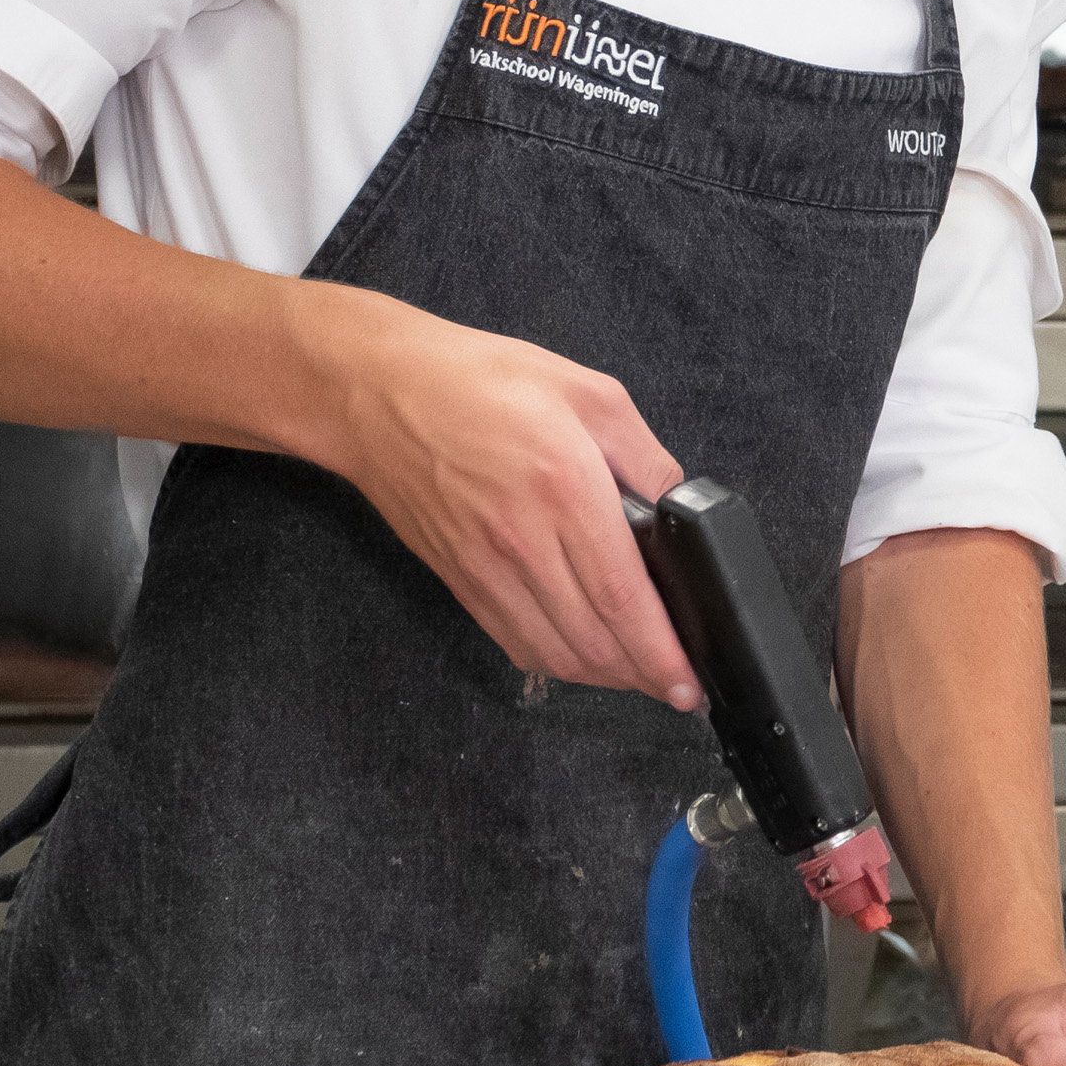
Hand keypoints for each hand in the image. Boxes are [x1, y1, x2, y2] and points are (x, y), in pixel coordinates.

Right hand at [288, 284, 695, 705]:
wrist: (377, 394)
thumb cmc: (479, 381)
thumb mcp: (588, 392)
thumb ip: (645, 454)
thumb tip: (677, 505)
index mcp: (565, 489)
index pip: (621, 598)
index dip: (660, 653)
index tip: (688, 684)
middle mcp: (523, 541)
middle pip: (592, 641)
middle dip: (643, 676)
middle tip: (676, 684)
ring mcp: (485, 568)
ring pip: (555, 654)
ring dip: (602, 677)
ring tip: (639, 673)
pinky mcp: (460, 580)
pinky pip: (515, 642)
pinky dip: (556, 661)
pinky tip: (583, 654)